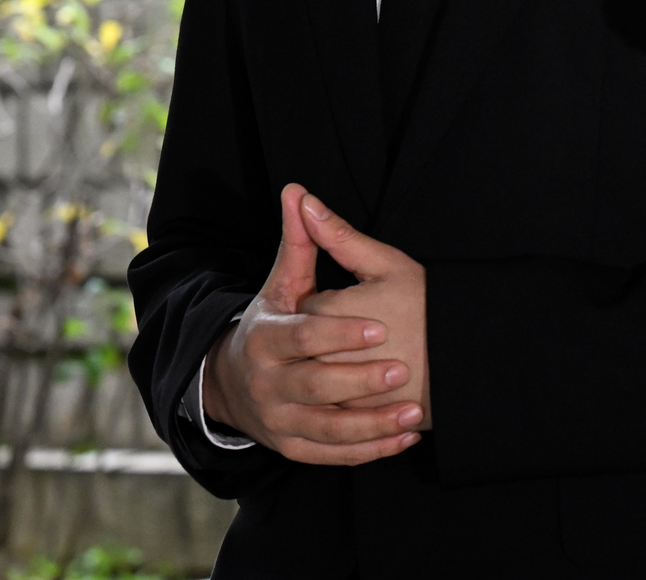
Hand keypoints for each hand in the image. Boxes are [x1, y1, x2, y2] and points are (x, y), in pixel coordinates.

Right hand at [202, 183, 424, 463]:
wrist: (232, 385)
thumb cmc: (270, 324)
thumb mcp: (280, 285)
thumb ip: (297, 243)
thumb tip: (298, 190)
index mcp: (266, 339)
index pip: (305, 337)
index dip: (341, 333)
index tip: (381, 327)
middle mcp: (268, 384)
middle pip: (317, 386)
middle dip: (361, 381)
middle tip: (403, 371)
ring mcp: (280, 421)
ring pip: (328, 430)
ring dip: (373, 425)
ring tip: (413, 414)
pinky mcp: (293, 449)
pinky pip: (333, 455)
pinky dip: (369, 450)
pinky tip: (404, 437)